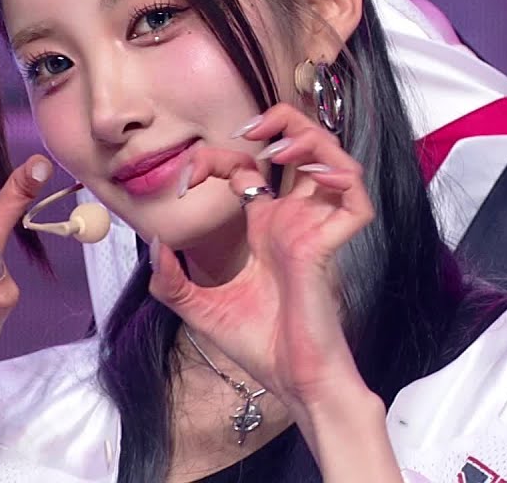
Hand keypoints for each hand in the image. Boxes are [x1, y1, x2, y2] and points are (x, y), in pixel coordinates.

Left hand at [149, 103, 375, 414]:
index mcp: (265, 227)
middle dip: (283, 122)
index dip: (219, 158)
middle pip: (303, 149)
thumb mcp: (198, 308)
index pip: (249, 169)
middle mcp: (293, 221)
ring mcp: (315, 232)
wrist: (292, 384)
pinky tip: (312, 174)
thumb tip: (152, 242)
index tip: (188, 176)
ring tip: (278, 145)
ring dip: (312, 141)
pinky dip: (341, 178)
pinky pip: (355, 202)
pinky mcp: (330, 249)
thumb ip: (171, 278)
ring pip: (336, 163)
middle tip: (250, 128)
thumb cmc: (259, 347)